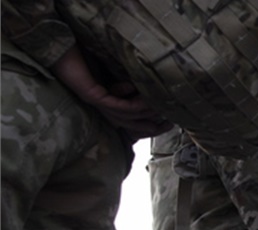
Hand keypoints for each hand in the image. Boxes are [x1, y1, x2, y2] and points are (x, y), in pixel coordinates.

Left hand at [52, 45, 170, 137]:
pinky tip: (145, 100)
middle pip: (129, 124)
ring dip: (145, 114)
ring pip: (125, 116)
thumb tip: (150, 84)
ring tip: (161, 111)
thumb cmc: (86, 57)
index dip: (150, 125)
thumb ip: (128, 81)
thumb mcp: (114, 71)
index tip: (169, 123)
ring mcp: (96, 103)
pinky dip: (132, 105)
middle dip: (150, 127)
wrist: (61, 50)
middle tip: (171, 125)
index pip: (131, 121)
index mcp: (106, 104)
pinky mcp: (93, 96)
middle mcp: (101, 107)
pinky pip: (116, 105)